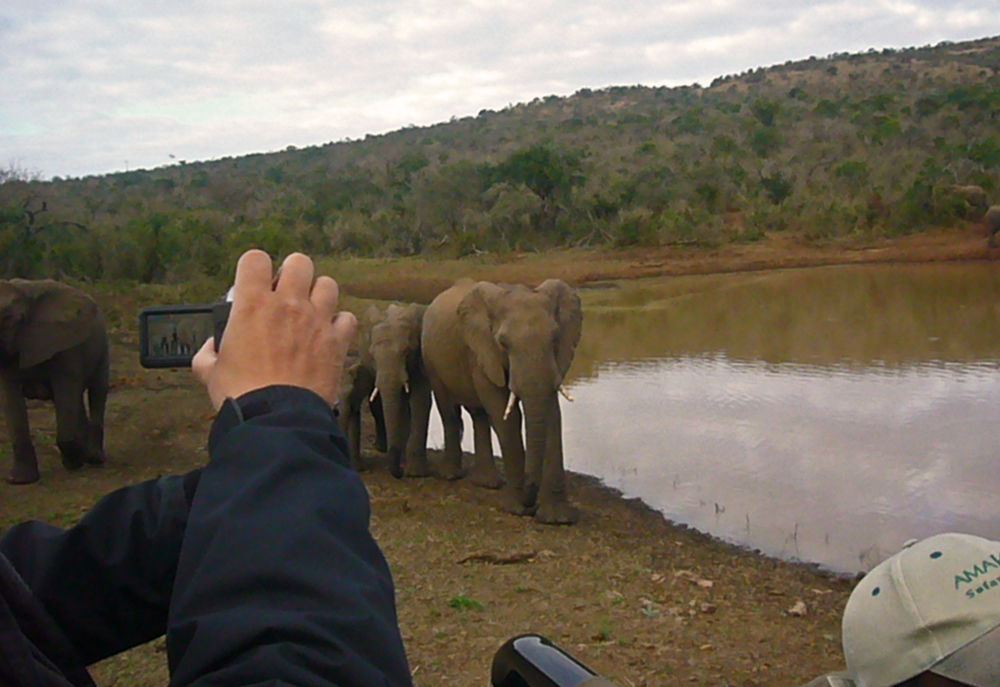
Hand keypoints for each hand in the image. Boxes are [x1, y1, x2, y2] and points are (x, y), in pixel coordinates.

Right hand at [193, 250, 356, 409]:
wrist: (276, 418)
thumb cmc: (242, 394)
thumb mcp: (210, 372)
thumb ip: (209, 352)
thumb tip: (212, 347)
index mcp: (253, 304)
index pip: (255, 259)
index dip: (254, 267)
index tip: (254, 282)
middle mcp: (288, 304)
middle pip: (299, 262)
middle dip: (292, 273)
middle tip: (286, 294)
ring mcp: (316, 320)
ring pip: (328, 284)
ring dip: (319, 294)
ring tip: (311, 311)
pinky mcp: (337, 340)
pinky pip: (348, 318)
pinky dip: (340, 324)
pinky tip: (329, 334)